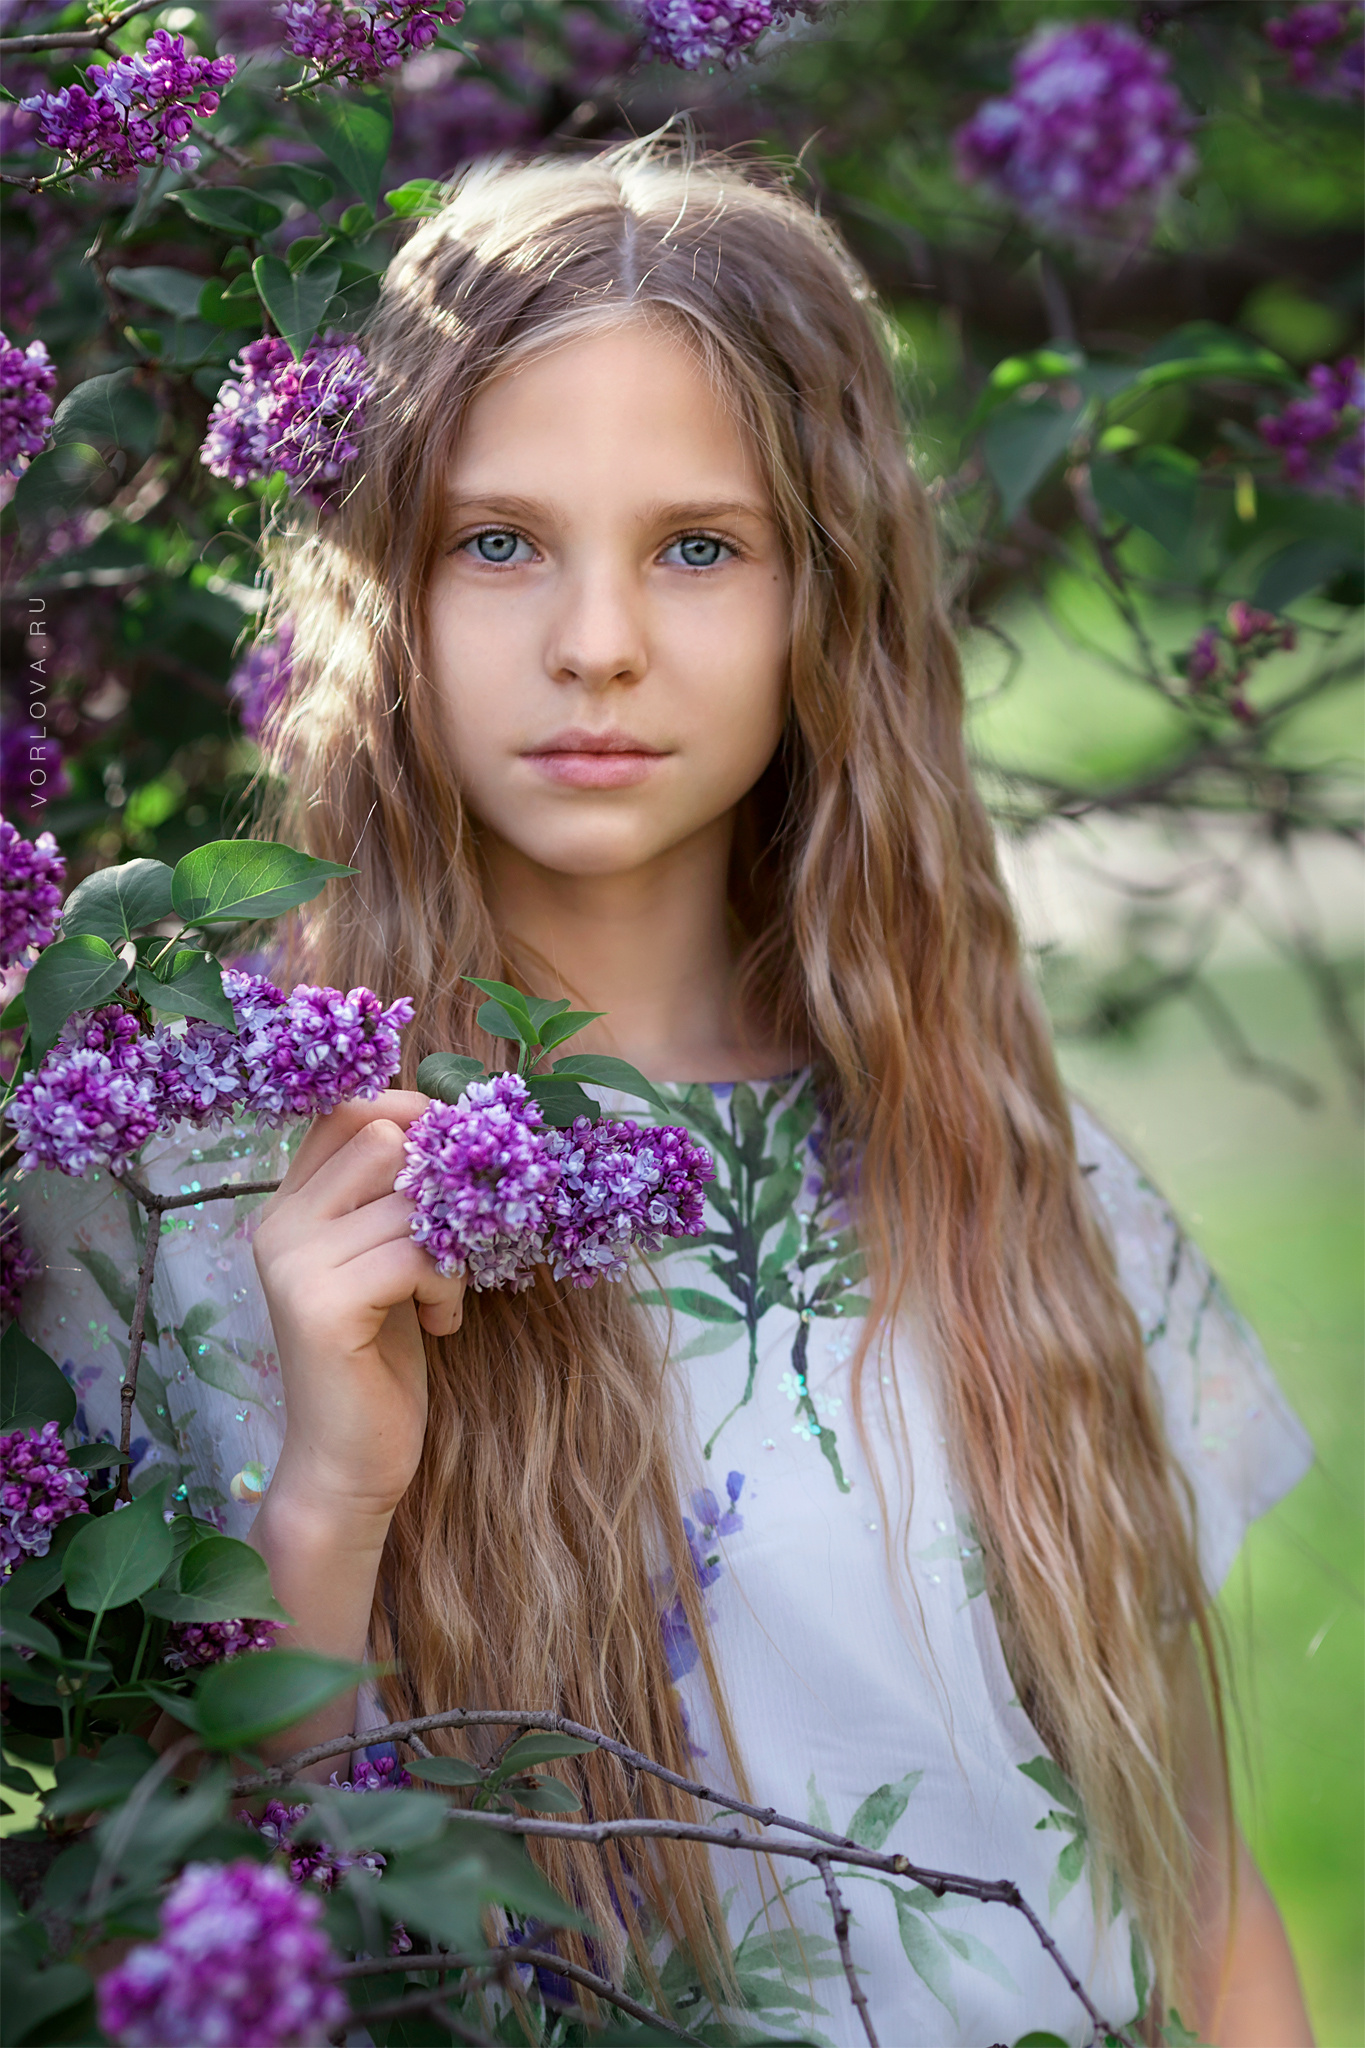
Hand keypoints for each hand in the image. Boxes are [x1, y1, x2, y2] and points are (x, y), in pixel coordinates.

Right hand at [252, 1091, 464, 1521]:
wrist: (345, 1463)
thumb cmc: (377, 1360)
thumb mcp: (385, 1262)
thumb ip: (394, 1200)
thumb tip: (452, 1126)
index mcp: (288, 1206)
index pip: (347, 1111)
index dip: (412, 1118)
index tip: (452, 1169)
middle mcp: (278, 1224)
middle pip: (381, 1138)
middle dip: (440, 1182)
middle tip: (455, 1239)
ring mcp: (294, 1263)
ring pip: (411, 1201)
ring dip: (454, 1246)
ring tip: (443, 1297)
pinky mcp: (322, 1306)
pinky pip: (418, 1255)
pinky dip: (448, 1286)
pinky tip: (440, 1325)